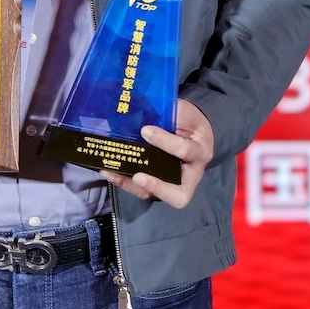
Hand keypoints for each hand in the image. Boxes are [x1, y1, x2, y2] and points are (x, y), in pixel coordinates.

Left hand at [100, 98, 214, 208]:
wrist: (192, 129)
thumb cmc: (189, 120)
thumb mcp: (184, 112)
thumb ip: (168, 115)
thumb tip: (141, 115)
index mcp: (200, 152)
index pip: (186, 151)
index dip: (165, 142)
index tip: (146, 130)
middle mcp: (190, 174)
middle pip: (179, 195)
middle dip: (157, 187)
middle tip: (138, 176)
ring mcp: (173, 182)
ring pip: (155, 195)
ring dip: (132, 186)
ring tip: (113, 172)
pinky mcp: (157, 183)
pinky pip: (142, 190)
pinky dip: (124, 182)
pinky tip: (109, 171)